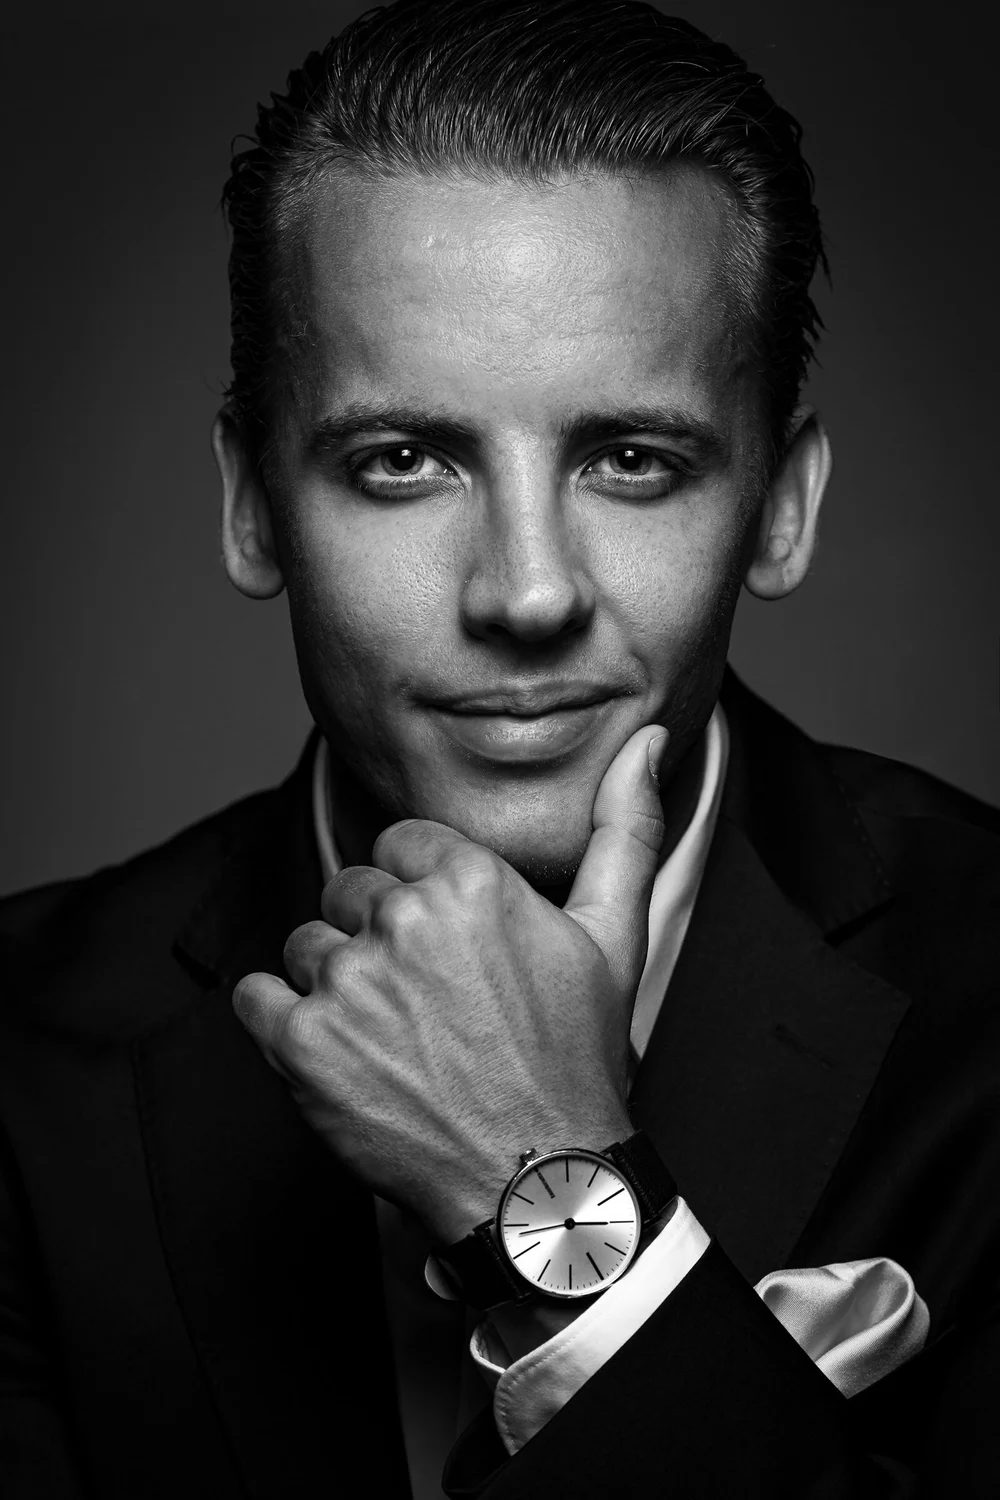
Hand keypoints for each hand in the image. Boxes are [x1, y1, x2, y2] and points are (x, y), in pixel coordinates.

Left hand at [232, 724, 667, 1244]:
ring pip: (306, 945)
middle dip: (378, 939)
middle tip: (426, 1003)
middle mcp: (405, 918)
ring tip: (391, 1035)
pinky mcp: (302, 1043)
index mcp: (472, 879)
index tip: (446, 949)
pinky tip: (338, 1050)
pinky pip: (256, 996)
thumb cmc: (574, 1058)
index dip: (419, 895)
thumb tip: (647, 740)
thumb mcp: (614, 935)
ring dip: (335, 984)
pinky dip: (283, 1021)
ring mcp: (350, 982)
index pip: (398, 846)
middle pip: (350, 893)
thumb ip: (624, 827)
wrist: (536, 1177)